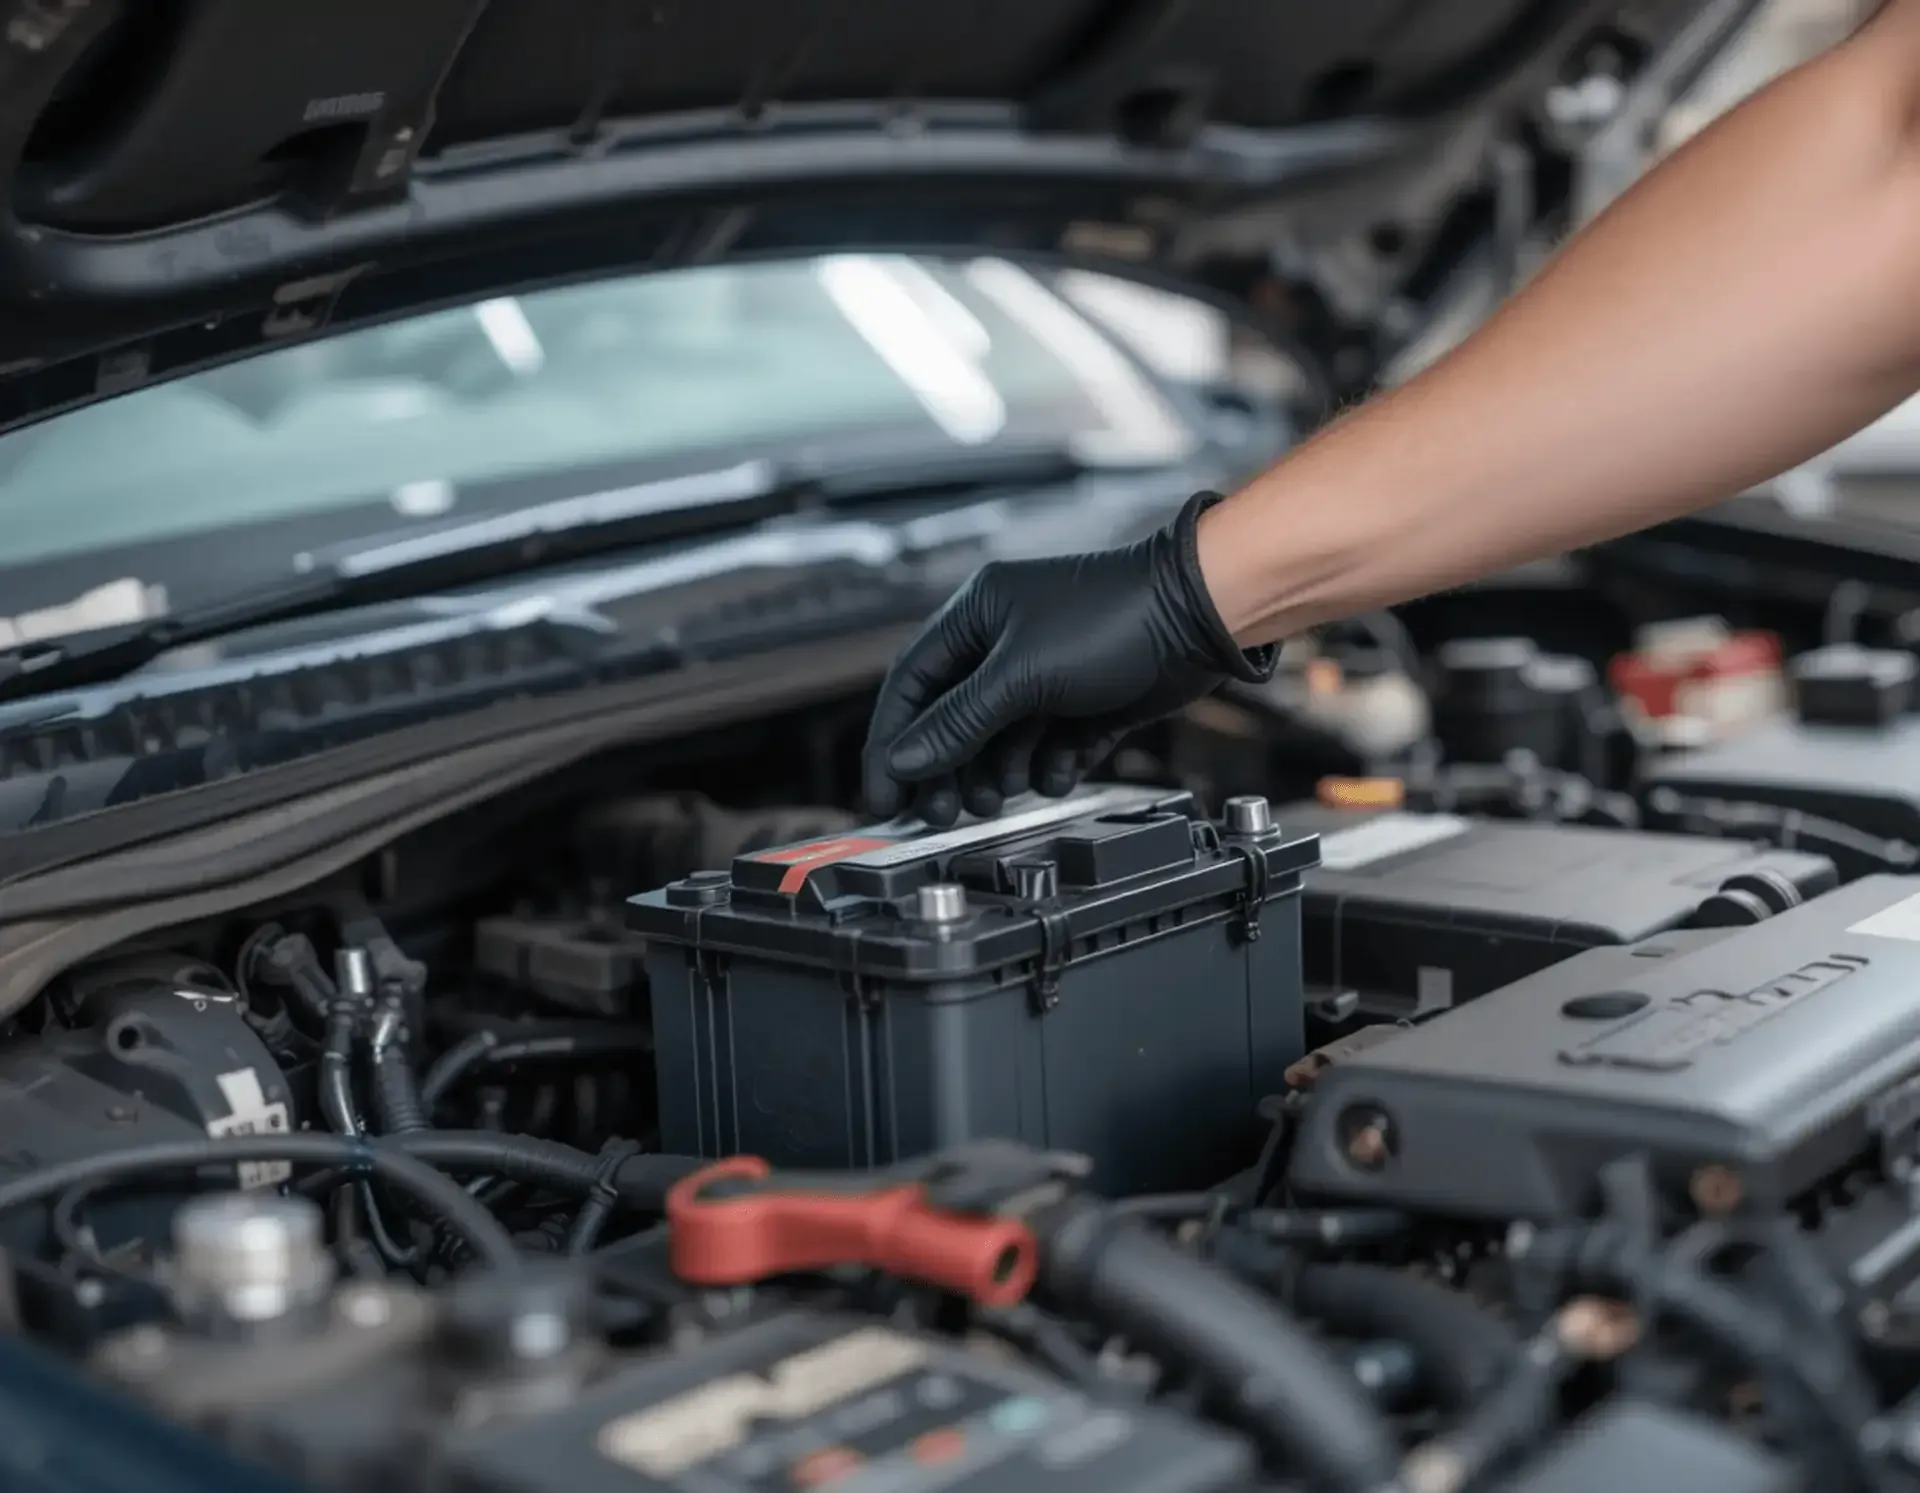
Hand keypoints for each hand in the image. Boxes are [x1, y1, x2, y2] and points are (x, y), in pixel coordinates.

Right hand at [863, 492, 1274, 825]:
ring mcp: (1047, 673)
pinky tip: (1053, 777)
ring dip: (995, 773)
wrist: (1202, 615)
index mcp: (976, 616)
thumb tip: (904, 760)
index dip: (892, 743)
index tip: (884, 794)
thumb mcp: (1022, 676)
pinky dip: (1047, 767)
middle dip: (946, 768)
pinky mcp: (1087, 702)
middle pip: (952, 719)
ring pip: (1000, 738)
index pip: (911, 685)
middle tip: (940, 812)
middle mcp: (1005, 643)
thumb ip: (959, 722)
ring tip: (998, 799)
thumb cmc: (1115, 618)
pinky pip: (1049, 746)